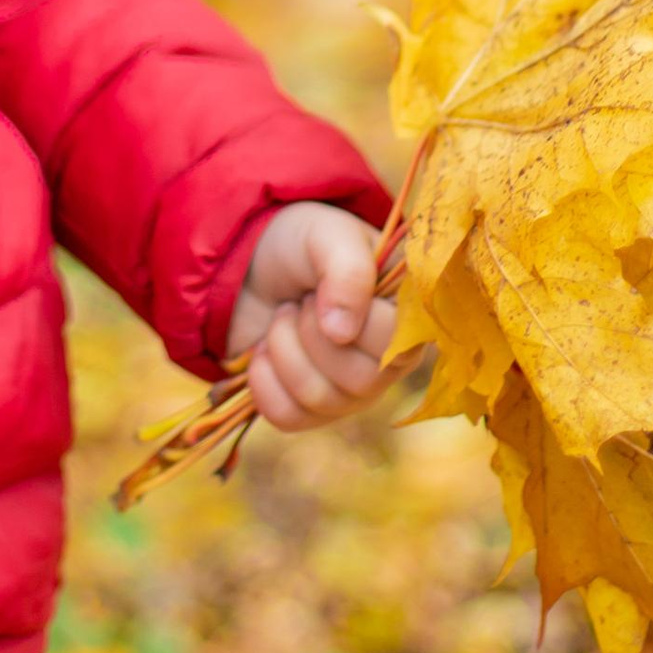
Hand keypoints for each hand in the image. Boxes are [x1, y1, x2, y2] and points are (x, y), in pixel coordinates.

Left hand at [227, 202, 394, 432]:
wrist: (247, 265)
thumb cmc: (301, 245)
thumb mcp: (326, 235)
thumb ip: (348, 271)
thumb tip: (342, 334)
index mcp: (406, 316)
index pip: (400, 344)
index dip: (356, 320)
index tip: (324, 287)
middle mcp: (388, 361)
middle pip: (362, 381)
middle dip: (312, 333)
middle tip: (302, 300)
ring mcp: (350, 392)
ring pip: (321, 400)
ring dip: (284, 348)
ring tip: (283, 317)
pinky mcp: (308, 410)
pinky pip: (288, 417)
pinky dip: (263, 380)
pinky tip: (263, 350)